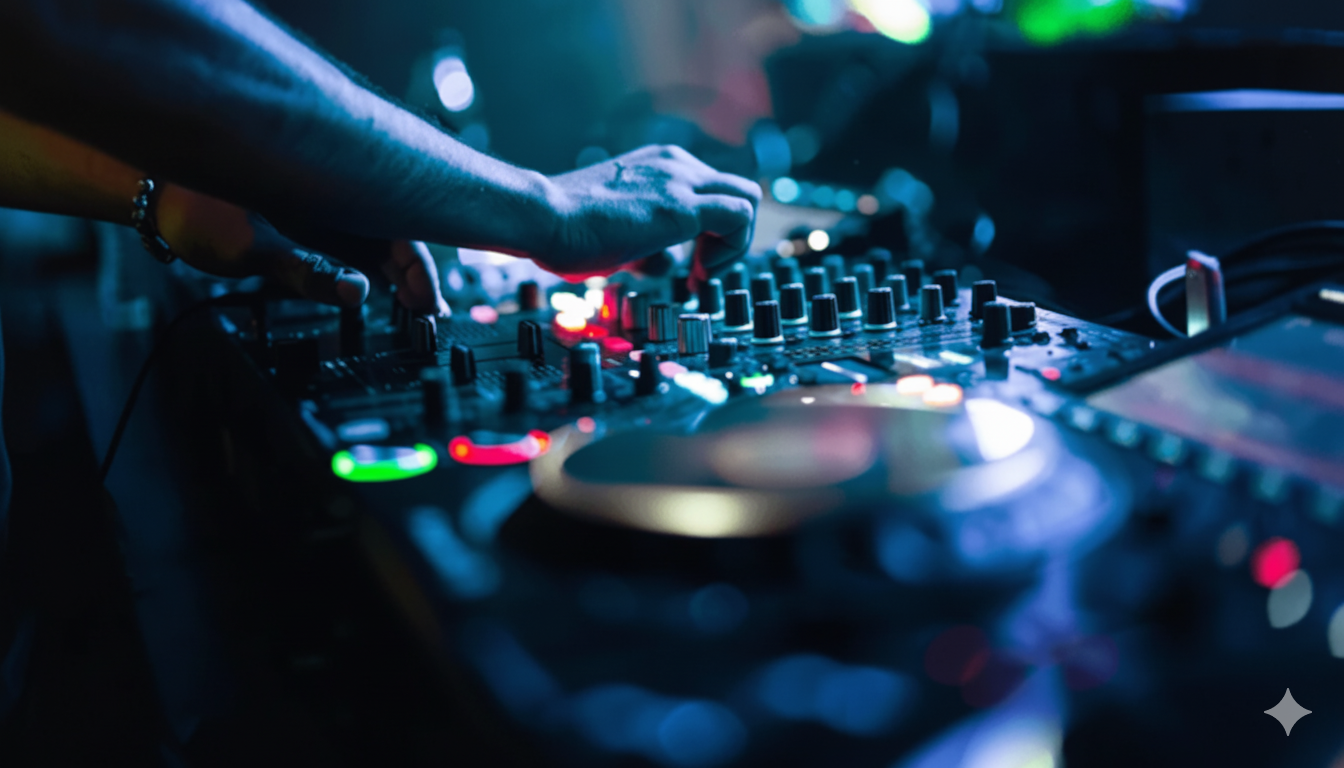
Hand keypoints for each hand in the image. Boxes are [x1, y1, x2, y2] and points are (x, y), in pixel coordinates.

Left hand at [155, 183, 447, 314]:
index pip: (398, 229)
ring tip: (410, 309)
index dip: (420, 270)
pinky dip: (366, 267)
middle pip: (395, 233)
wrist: (153, 197)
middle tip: (427, 316)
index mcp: (331, 190)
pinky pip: (350, 243)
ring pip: (376, 240)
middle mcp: (333, 196)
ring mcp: (321, 209)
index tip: (428, 305)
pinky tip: (372, 289)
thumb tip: (358, 292)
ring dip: (394, 274)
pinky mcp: (307, 221)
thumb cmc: (194, 209)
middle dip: (415, 275)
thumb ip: (309, 272)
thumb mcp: (254, 248)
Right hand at [543, 145, 760, 277]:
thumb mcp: (617, 232)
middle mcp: (676, 165)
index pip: (713, 189)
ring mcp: (680, 181)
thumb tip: (664, 263)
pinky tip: (699, 271)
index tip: (693, 264)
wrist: (542, 216)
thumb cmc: (566, 227)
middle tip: (704, 270)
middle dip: (732, 236)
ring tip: (701, 273)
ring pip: (748, 197)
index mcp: (660, 165)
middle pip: (739, 190)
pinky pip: (741, 215)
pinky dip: (733, 249)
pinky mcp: (682, 207)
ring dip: (735, 243)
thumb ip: (647, 243)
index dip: (714, 232)